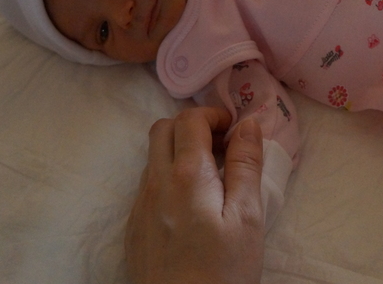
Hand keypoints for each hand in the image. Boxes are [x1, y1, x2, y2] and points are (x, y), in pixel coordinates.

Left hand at [125, 107, 264, 283]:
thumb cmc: (223, 271)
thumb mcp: (247, 217)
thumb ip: (246, 165)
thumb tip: (248, 124)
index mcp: (187, 174)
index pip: (190, 119)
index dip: (214, 115)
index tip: (235, 130)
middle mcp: (156, 182)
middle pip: (163, 128)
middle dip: (192, 126)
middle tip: (222, 147)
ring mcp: (139, 205)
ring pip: (153, 156)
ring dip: (179, 150)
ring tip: (211, 176)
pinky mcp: (134, 226)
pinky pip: (147, 184)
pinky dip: (169, 176)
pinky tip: (192, 204)